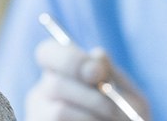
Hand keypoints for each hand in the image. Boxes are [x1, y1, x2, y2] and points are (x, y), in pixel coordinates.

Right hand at [25, 39, 149, 120]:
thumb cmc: (127, 120)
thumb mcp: (127, 95)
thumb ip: (112, 73)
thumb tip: (97, 54)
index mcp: (60, 72)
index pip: (46, 52)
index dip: (69, 58)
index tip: (97, 72)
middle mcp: (43, 91)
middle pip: (54, 83)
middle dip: (90, 97)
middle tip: (112, 109)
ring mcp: (39, 115)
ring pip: (60, 111)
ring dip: (93, 117)